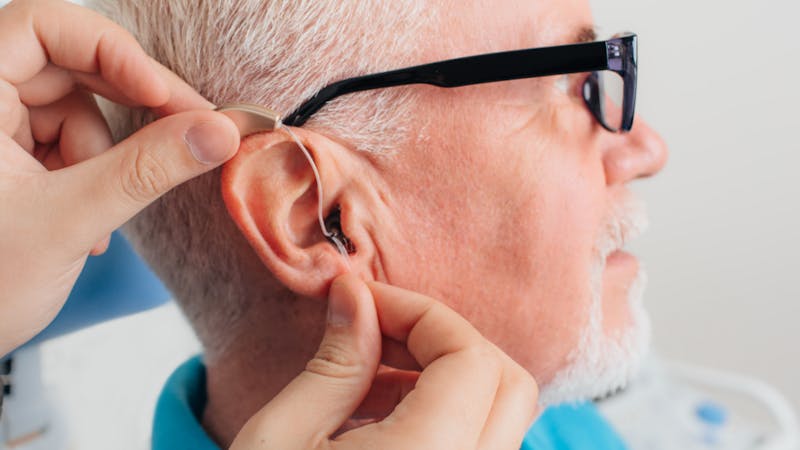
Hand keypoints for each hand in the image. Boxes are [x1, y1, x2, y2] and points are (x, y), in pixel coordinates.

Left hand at [0, 0, 240, 355]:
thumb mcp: (69, 221)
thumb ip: (146, 171)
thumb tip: (216, 133)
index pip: (42, 28)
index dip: (111, 51)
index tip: (163, 96)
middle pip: (71, 66)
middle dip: (132, 105)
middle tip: (192, 131)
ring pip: (77, 109)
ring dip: (107, 159)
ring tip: (100, 218)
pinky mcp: (9, 157)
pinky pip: (70, 143)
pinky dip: (93, 177)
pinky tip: (87, 224)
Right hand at [231, 274, 539, 449]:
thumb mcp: (280, 442)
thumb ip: (335, 361)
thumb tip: (355, 294)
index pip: (472, 358)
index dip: (420, 313)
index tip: (364, 303)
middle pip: (507, 384)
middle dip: (444, 341)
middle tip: (374, 332)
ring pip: (499, 419)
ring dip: (442, 380)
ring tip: (363, 384)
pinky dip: (442, 420)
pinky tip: (376, 425)